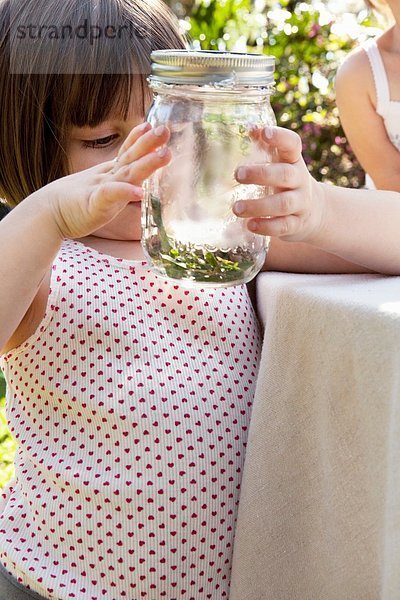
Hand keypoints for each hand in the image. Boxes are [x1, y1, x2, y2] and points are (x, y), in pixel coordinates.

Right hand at [42, 123, 170, 239]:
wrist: (47, 213)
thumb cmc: (74, 203)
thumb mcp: (100, 191)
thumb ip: (117, 186)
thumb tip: (135, 185)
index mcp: (109, 174)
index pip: (126, 153)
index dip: (139, 140)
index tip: (152, 125)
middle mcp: (107, 178)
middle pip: (130, 158)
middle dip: (149, 143)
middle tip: (165, 129)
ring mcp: (102, 189)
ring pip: (127, 173)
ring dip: (146, 163)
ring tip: (164, 154)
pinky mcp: (96, 204)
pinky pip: (112, 196)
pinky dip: (125, 192)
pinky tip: (139, 191)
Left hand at [233, 126, 323, 242]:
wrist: (313, 212)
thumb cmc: (286, 183)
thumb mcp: (279, 164)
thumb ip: (264, 146)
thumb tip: (249, 127)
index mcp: (294, 161)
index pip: (292, 144)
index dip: (280, 137)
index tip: (264, 133)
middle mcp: (300, 181)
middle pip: (285, 174)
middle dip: (261, 174)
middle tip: (237, 174)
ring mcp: (301, 204)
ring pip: (283, 204)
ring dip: (259, 206)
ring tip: (236, 208)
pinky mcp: (297, 224)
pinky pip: (283, 226)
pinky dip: (266, 227)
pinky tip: (249, 225)